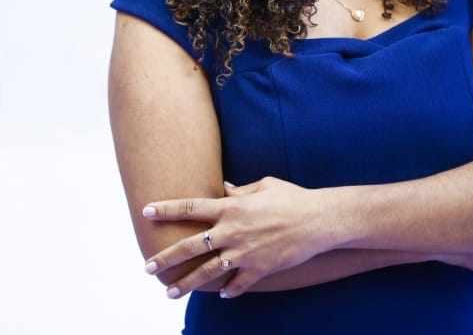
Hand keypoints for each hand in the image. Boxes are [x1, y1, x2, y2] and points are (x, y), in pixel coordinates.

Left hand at [143, 177, 332, 298]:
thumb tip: (222, 190)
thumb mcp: (264, 185)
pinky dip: (228, 291)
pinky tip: (221, 294)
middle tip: (147, 267)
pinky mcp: (258, 269)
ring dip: (187, 284)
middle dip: (166, 257)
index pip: (191, 207)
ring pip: (207, 273)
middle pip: (190, 246)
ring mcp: (244, 253)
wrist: (318, 220)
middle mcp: (232, 231)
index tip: (146, 211)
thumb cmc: (292, 198)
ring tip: (170, 292)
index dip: (166, 209)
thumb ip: (239, 191)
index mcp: (231, 208)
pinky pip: (237, 285)